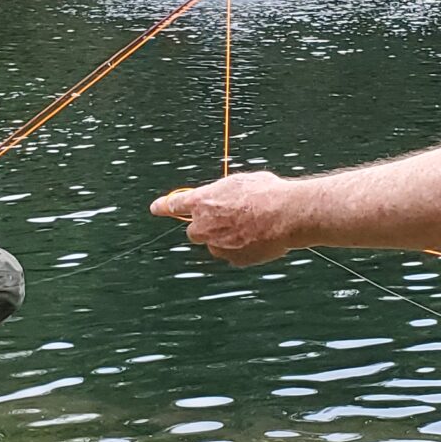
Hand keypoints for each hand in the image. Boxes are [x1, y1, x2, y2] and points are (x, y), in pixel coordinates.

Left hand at [153, 171, 303, 264]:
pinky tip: (257, 238)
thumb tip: (225, 197)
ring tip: (250, 227)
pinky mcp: (233, 259)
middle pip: (194, 230)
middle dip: (206, 226)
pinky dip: (240, 249)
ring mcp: (217, 244)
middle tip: (227, 220)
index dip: (164, 206)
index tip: (155, 208)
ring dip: (224, 238)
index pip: (175, 203)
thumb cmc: (266, 193)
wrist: (284, 214)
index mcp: (203, 201)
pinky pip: (232, 255)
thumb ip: (223, 193)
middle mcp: (204, 224)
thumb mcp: (240, 183)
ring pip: (214, 244)